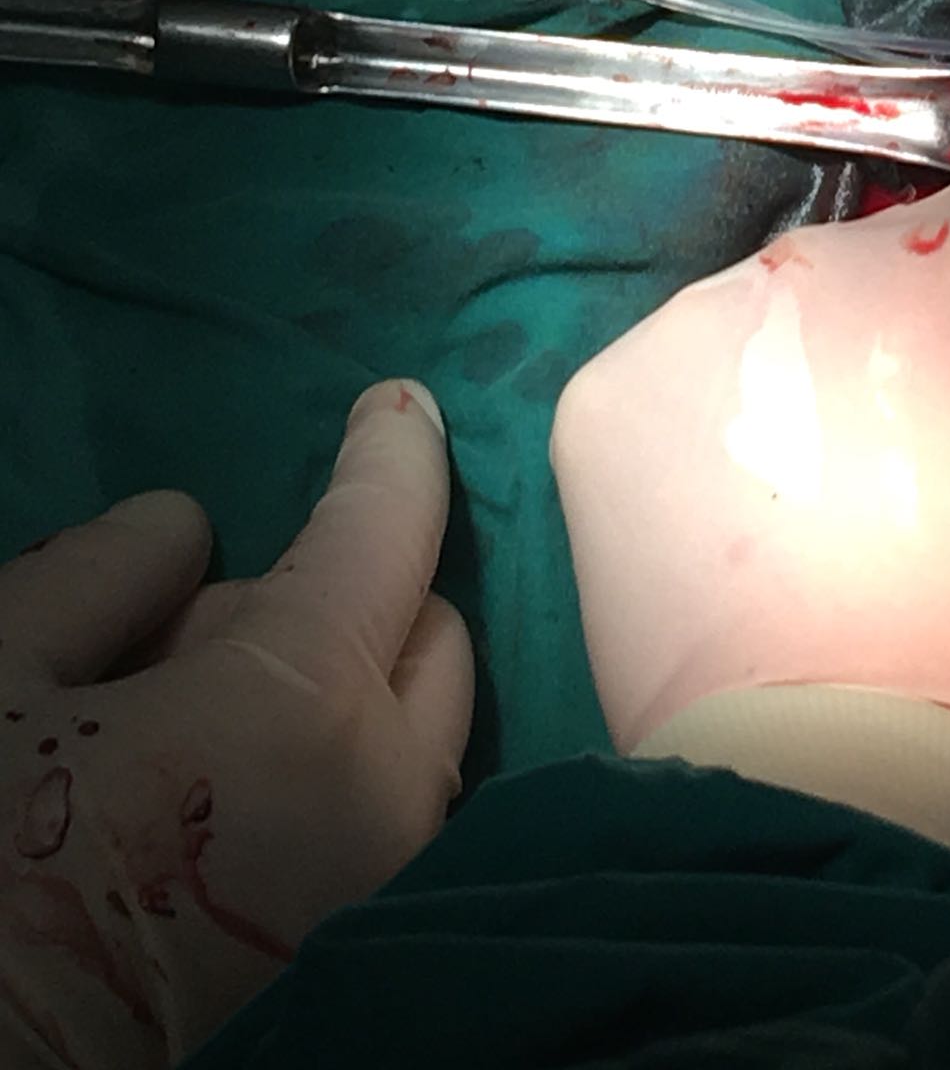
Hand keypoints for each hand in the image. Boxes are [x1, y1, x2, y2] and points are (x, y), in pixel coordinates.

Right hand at [0, 382, 470, 1068]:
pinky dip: (353, 786)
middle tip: (209, 639)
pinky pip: (402, 828)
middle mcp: (393, 795)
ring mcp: (400, 891)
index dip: (392, 453)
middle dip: (351, 603)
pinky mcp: (384, 966)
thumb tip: (180, 532)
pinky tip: (240, 815)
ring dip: (351, 700)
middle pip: (429, 635)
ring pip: (422, 737)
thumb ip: (96, 579)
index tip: (400, 408)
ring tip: (202, 742)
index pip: (386, 532)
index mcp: (306, 708)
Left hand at [551, 115, 949, 892]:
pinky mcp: (607, 394)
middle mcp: (815, 255)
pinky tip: (761, 503)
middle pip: (903, 247)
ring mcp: (696, 319)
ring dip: (826, 356)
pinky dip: (731, 413)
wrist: (840, 772)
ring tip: (848, 484)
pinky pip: (696, 368)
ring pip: (792, 303)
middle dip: (937, 313)